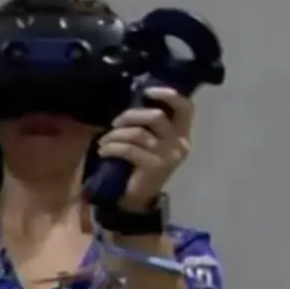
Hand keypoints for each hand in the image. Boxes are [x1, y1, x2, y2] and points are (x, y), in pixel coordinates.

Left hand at [101, 87, 193, 209]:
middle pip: (155, 116)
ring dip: (115, 134)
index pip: (186, 107)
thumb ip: (149, 123)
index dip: (168, 94)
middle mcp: (180, 142)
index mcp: (182, 133)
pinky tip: (103, 151)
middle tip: (115, 123)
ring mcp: (169, 155)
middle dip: (130, 115)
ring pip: (138, 133)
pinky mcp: (155, 166)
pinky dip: (111, 147)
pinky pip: (128, 149)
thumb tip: (135, 97)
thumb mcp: (150, 141)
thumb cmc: (140, 163)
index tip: (147, 90)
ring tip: (104, 141)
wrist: (137, 198)